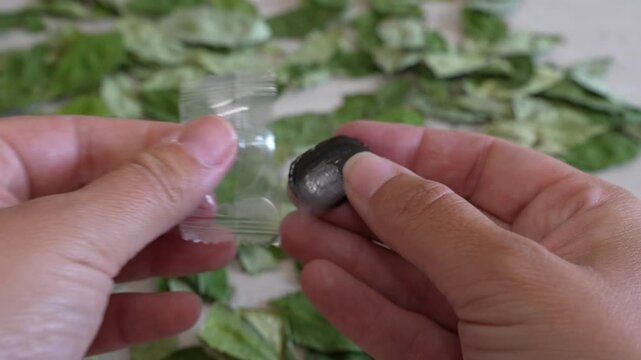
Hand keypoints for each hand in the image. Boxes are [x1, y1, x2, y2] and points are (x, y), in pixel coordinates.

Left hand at [0, 116, 236, 358]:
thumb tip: (217, 134)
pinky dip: (140, 312)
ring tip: (221, 252)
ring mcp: (12, 285)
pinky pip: (89, 314)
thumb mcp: (74, 240)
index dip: (152, 144)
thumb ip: (151, 186)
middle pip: (97, 197)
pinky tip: (183, 312)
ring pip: (99, 256)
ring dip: (166, 256)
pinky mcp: (26, 339)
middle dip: (166, 206)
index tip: (216, 156)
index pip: (79, 139)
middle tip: (222, 212)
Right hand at [281, 121, 640, 358]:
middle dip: (368, 207)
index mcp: (579, 222)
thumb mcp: (518, 277)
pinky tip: (321, 280)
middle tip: (306, 192)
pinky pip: (410, 333)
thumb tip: (365, 170)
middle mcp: (539, 269)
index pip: (481, 165)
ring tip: (295, 232)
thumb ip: (433, 220)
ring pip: (414, 280)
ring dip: (351, 256)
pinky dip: (363, 309)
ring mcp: (501, 325)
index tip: (347, 141)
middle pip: (436, 221)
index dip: (410, 150)